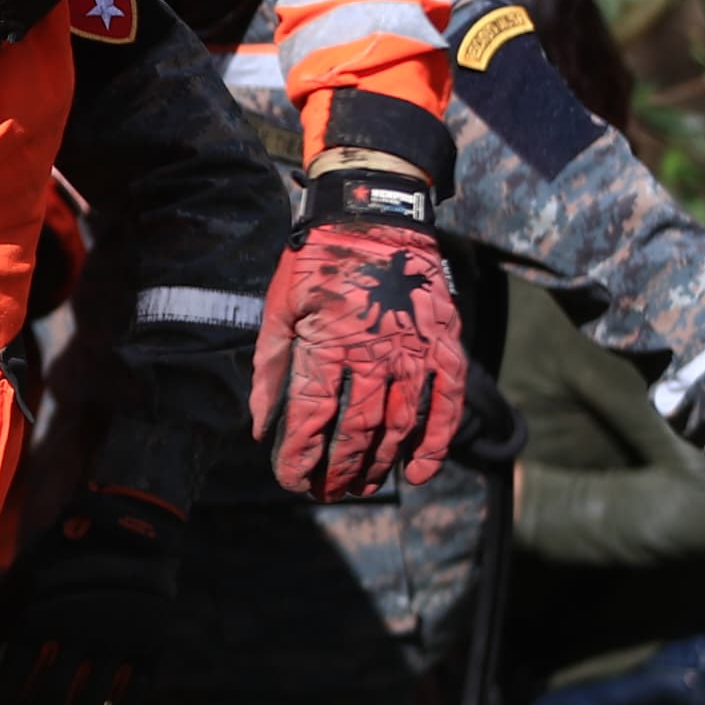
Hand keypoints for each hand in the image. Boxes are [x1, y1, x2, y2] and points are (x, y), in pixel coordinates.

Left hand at [0, 474, 186, 704]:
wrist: (128, 531)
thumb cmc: (66, 554)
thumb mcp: (25, 575)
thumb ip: (0, 614)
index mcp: (39, 619)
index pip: (15, 678)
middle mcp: (74, 637)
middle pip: (52, 701)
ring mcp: (115, 646)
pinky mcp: (150, 650)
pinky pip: (136, 700)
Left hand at [252, 156, 464, 498]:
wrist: (373, 213)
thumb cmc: (317, 260)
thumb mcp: (279, 306)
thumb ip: (270, 367)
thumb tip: (259, 424)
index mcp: (326, 342)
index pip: (311, 418)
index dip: (301, 457)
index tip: (292, 480)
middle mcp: (373, 353)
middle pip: (357, 431)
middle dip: (338, 469)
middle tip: (325, 491)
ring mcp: (414, 351)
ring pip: (399, 426)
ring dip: (379, 464)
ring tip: (360, 486)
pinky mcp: (444, 345)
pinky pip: (445, 405)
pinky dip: (434, 444)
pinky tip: (416, 471)